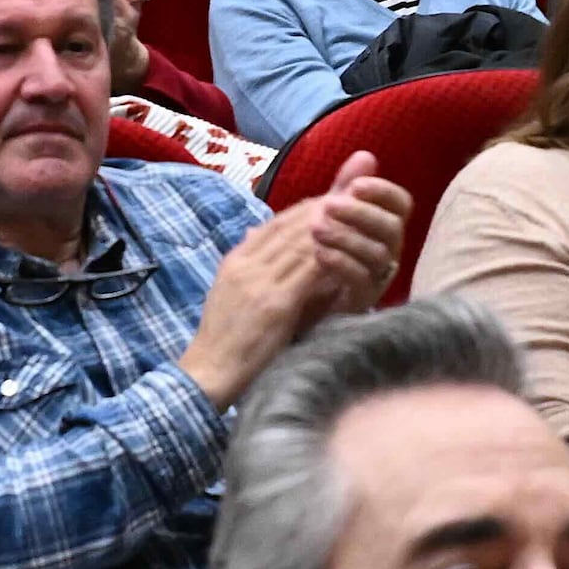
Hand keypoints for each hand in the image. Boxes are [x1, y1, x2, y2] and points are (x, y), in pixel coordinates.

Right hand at [184, 168, 414, 396]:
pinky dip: (332, 256)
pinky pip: (309, 270)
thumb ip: (248, 265)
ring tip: (361, 214)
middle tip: (356, 193)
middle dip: (326, 207)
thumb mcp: (229, 294)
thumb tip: (253, 233)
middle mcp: (247, 264)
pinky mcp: (275, 303)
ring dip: (334, 226)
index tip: (334, 198)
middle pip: (292, 225)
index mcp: (237, 260)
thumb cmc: (224, 342)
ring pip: (303, 242)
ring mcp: (259, 282)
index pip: (276, 223)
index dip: (308, 208)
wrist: (208, 374)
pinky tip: (353, 250)